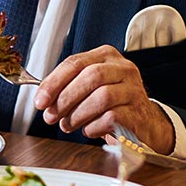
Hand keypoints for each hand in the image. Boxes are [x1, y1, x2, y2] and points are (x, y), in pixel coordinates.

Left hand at [35, 45, 174, 152]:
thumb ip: (68, 87)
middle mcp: (123, 68)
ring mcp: (133, 89)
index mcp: (107, 56)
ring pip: (101, 97)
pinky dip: (93, 127)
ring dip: (78, 114)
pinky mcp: (138, 112)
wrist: (144, 122)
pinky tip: (89, 129)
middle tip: (51, 116)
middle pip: (90, 77)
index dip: (54, 82)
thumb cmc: (112, 104)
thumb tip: (42, 98)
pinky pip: (111, 118)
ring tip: (68, 125)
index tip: (40, 100)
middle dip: (65, 98)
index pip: (76, 62)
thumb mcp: (91, 87)